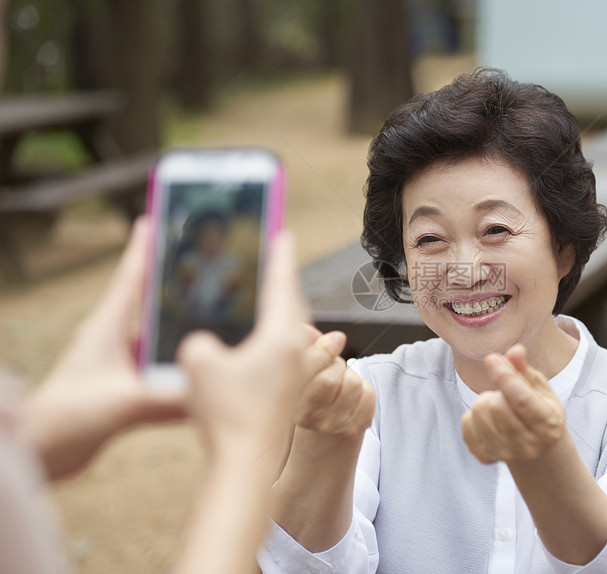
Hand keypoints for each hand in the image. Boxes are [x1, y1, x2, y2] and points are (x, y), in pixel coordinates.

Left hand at [21, 218, 186, 479]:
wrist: (42, 452)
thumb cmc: (64, 419)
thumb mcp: (122, 404)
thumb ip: (166, 400)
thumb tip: (209, 394)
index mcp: (106, 328)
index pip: (130, 277)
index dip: (144, 247)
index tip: (156, 217)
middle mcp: (113, 340)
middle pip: (152, 303)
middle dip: (178, 285)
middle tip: (208, 267)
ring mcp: (119, 364)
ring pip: (159, 338)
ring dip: (182, 331)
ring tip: (217, 321)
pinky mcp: (124, 387)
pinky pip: (160, 369)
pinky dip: (180, 367)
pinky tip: (203, 373)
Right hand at [177, 231, 310, 464]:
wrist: (245, 465)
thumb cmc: (226, 413)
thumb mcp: (198, 365)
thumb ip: (198, 342)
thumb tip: (204, 344)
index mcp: (280, 337)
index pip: (282, 286)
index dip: (280, 259)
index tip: (284, 235)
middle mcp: (296, 354)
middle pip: (297, 309)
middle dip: (287, 288)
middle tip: (280, 267)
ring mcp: (297, 377)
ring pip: (303, 338)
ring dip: (296, 320)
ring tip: (284, 308)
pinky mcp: (291, 397)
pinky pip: (298, 361)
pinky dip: (292, 348)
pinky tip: (283, 354)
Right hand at [292, 330, 375, 440]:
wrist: (317, 449)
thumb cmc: (307, 403)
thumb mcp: (299, 378)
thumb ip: (304, 351)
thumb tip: (310, 331)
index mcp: (289, 400)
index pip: (311, 365)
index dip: (325, 347)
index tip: (331, 341)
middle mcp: (309, 416)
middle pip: (335, 373)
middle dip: (336, 364)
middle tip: (330, 371)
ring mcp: (333, 425)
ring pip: (354, 382)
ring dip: (350, 378)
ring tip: (339, 387)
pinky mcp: (354, 429)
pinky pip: (369, 395)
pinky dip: (363, 391)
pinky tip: (351, 400)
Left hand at [461, 345, 566, 463]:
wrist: (535, 447)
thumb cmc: (538, 409)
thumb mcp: (539, 387)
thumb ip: (524, 369)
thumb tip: (515, 351)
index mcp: (549, 425)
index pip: (521, 399)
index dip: (504, 376)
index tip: (491, 358)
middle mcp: (530, 446)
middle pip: (495, 406)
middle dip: (495, 391)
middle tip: (503, 394)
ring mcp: (506, 454)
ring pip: (478, 413)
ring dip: (484, 402)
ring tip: (497, 407)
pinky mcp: (486, 457)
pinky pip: (466, 425)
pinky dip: (473, 416)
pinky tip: (487, 420)